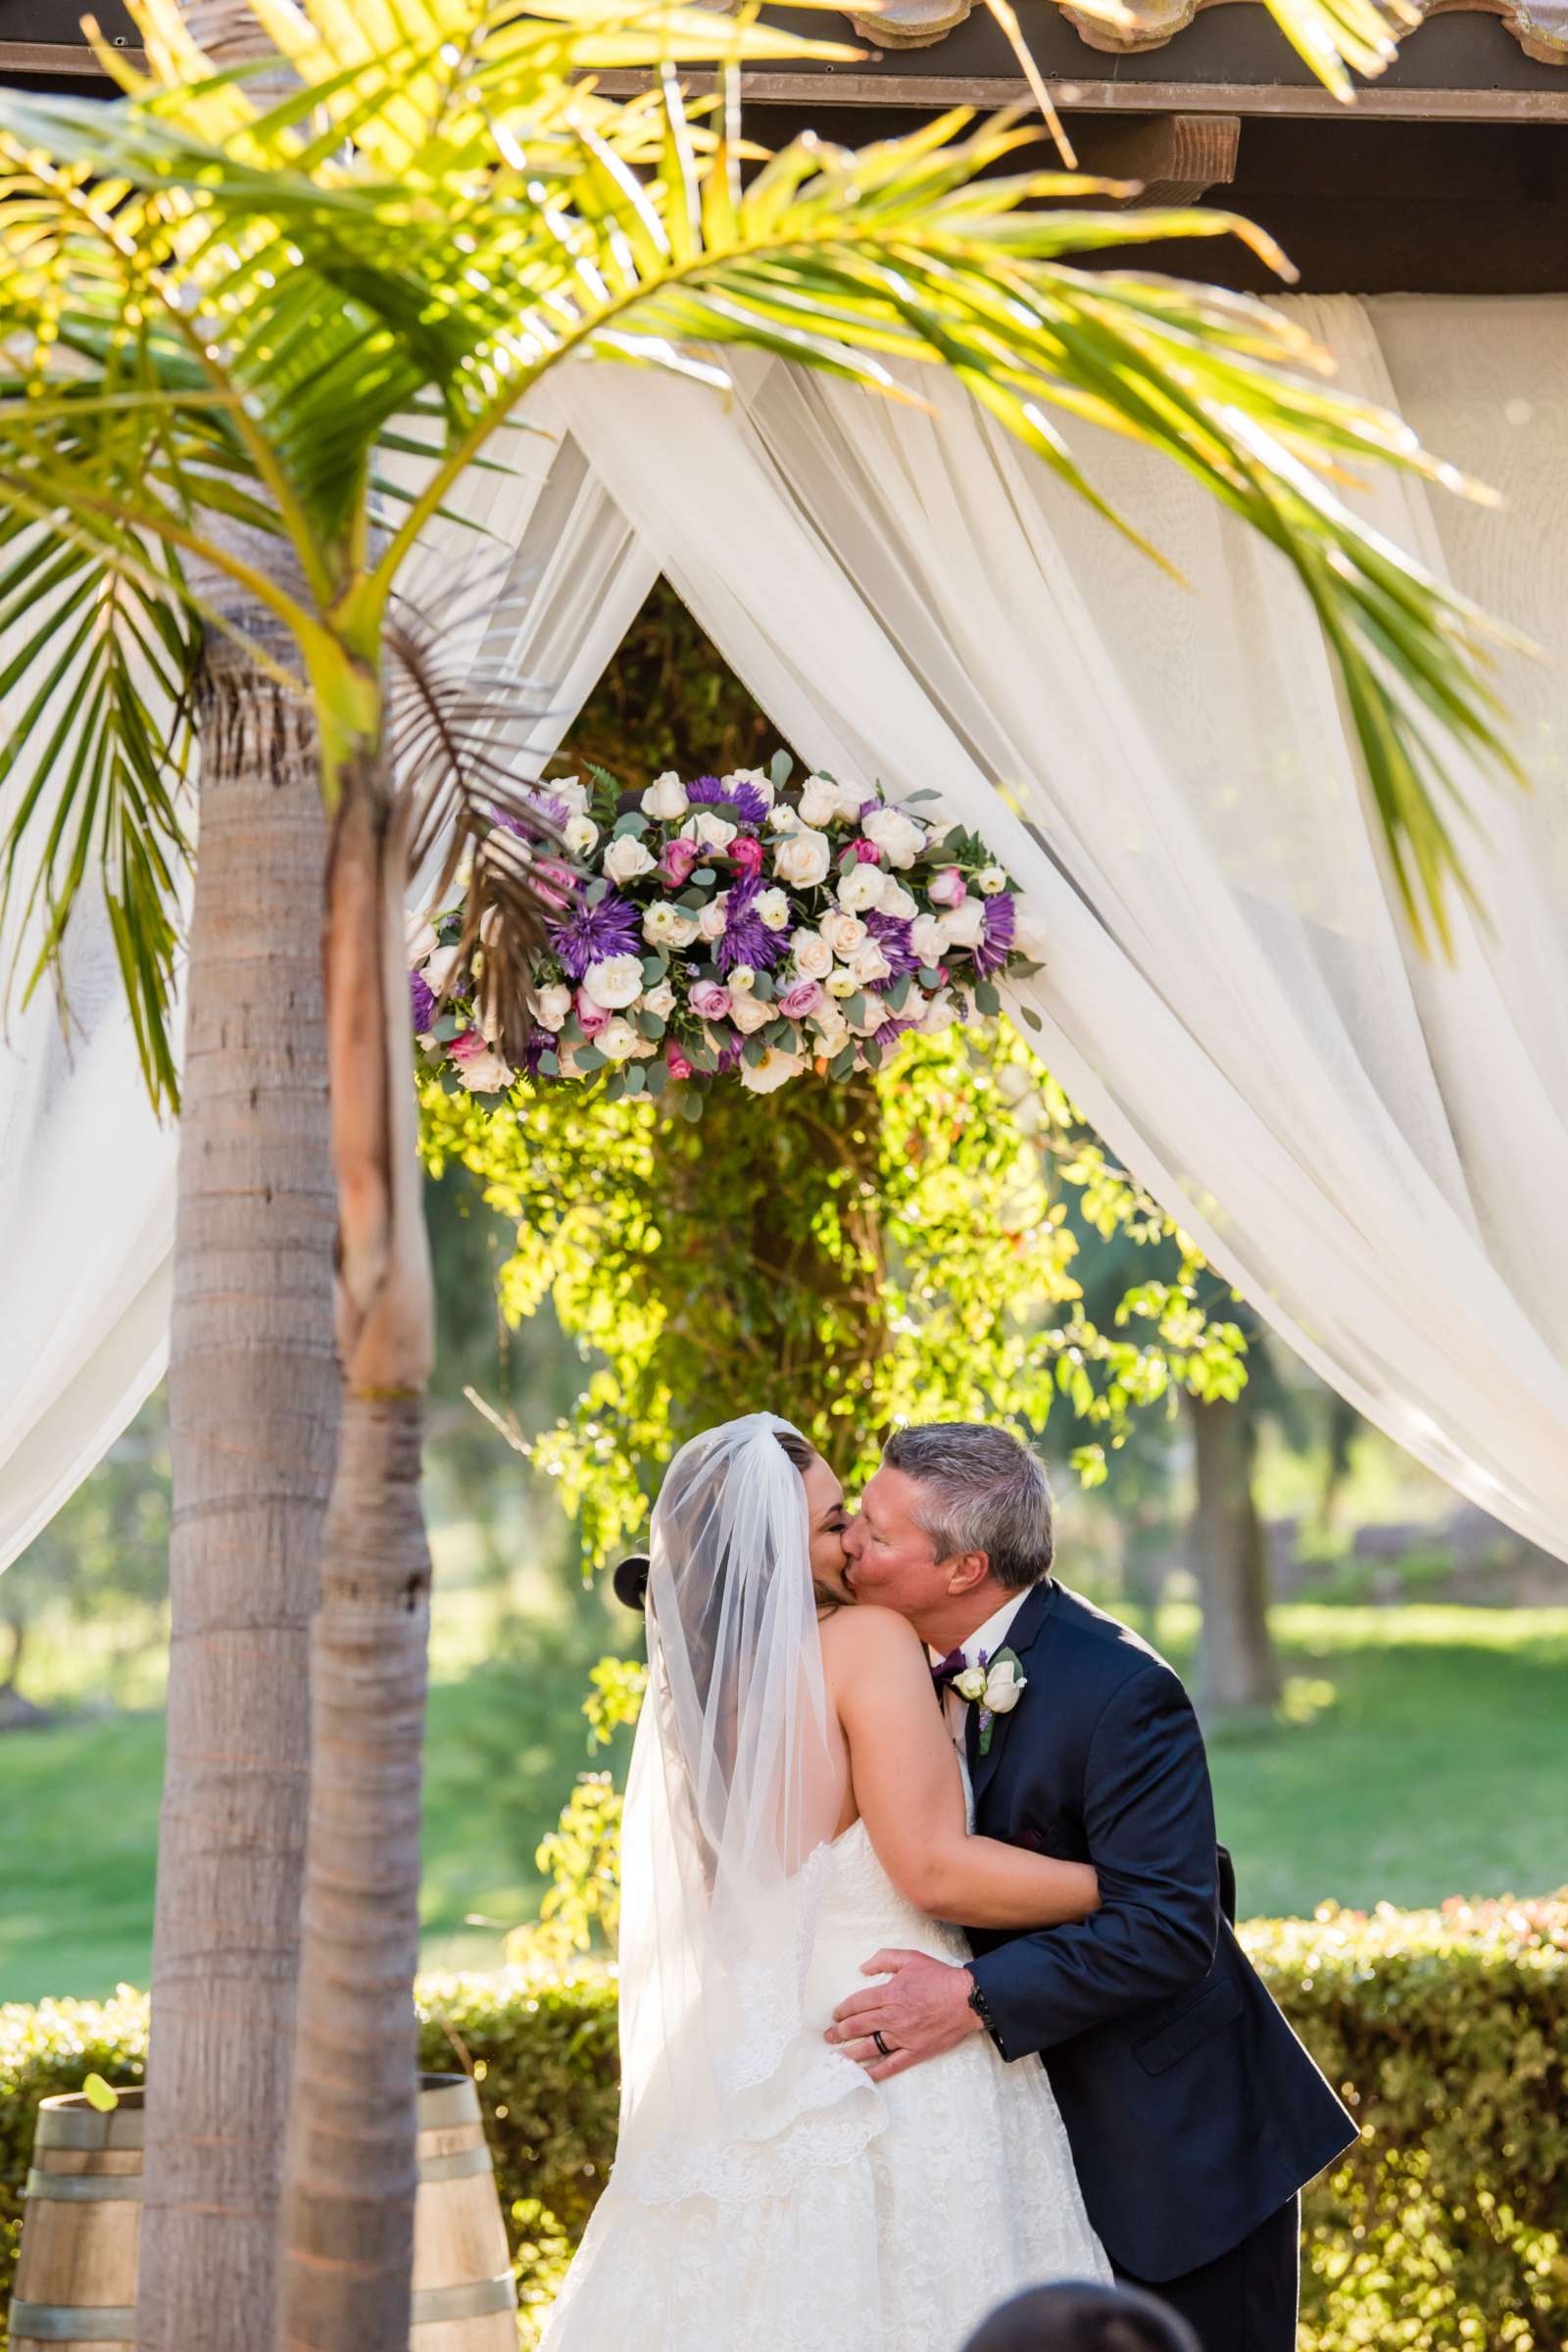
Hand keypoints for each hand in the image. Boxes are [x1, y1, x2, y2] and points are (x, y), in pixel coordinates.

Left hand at [824, 1948, 982, 2081]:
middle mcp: (892, 2017)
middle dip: (839, 2032)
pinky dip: (876, 2072)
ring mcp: (903, 2037)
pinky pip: (891, 2065)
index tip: (835, 2015)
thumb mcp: (910, 1958)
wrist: (967, 1999)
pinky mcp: (915, 2052)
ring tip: (837, 2057)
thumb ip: (883, 1959)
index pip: (857, 2004)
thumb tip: (862, 1968)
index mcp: (889, 1994)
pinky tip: (864, 2075)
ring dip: (850, 2053)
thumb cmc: (939, 1977)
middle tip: (828, 2036)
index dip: (843, 2011)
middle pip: (858, 2027)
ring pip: (870, 2048)